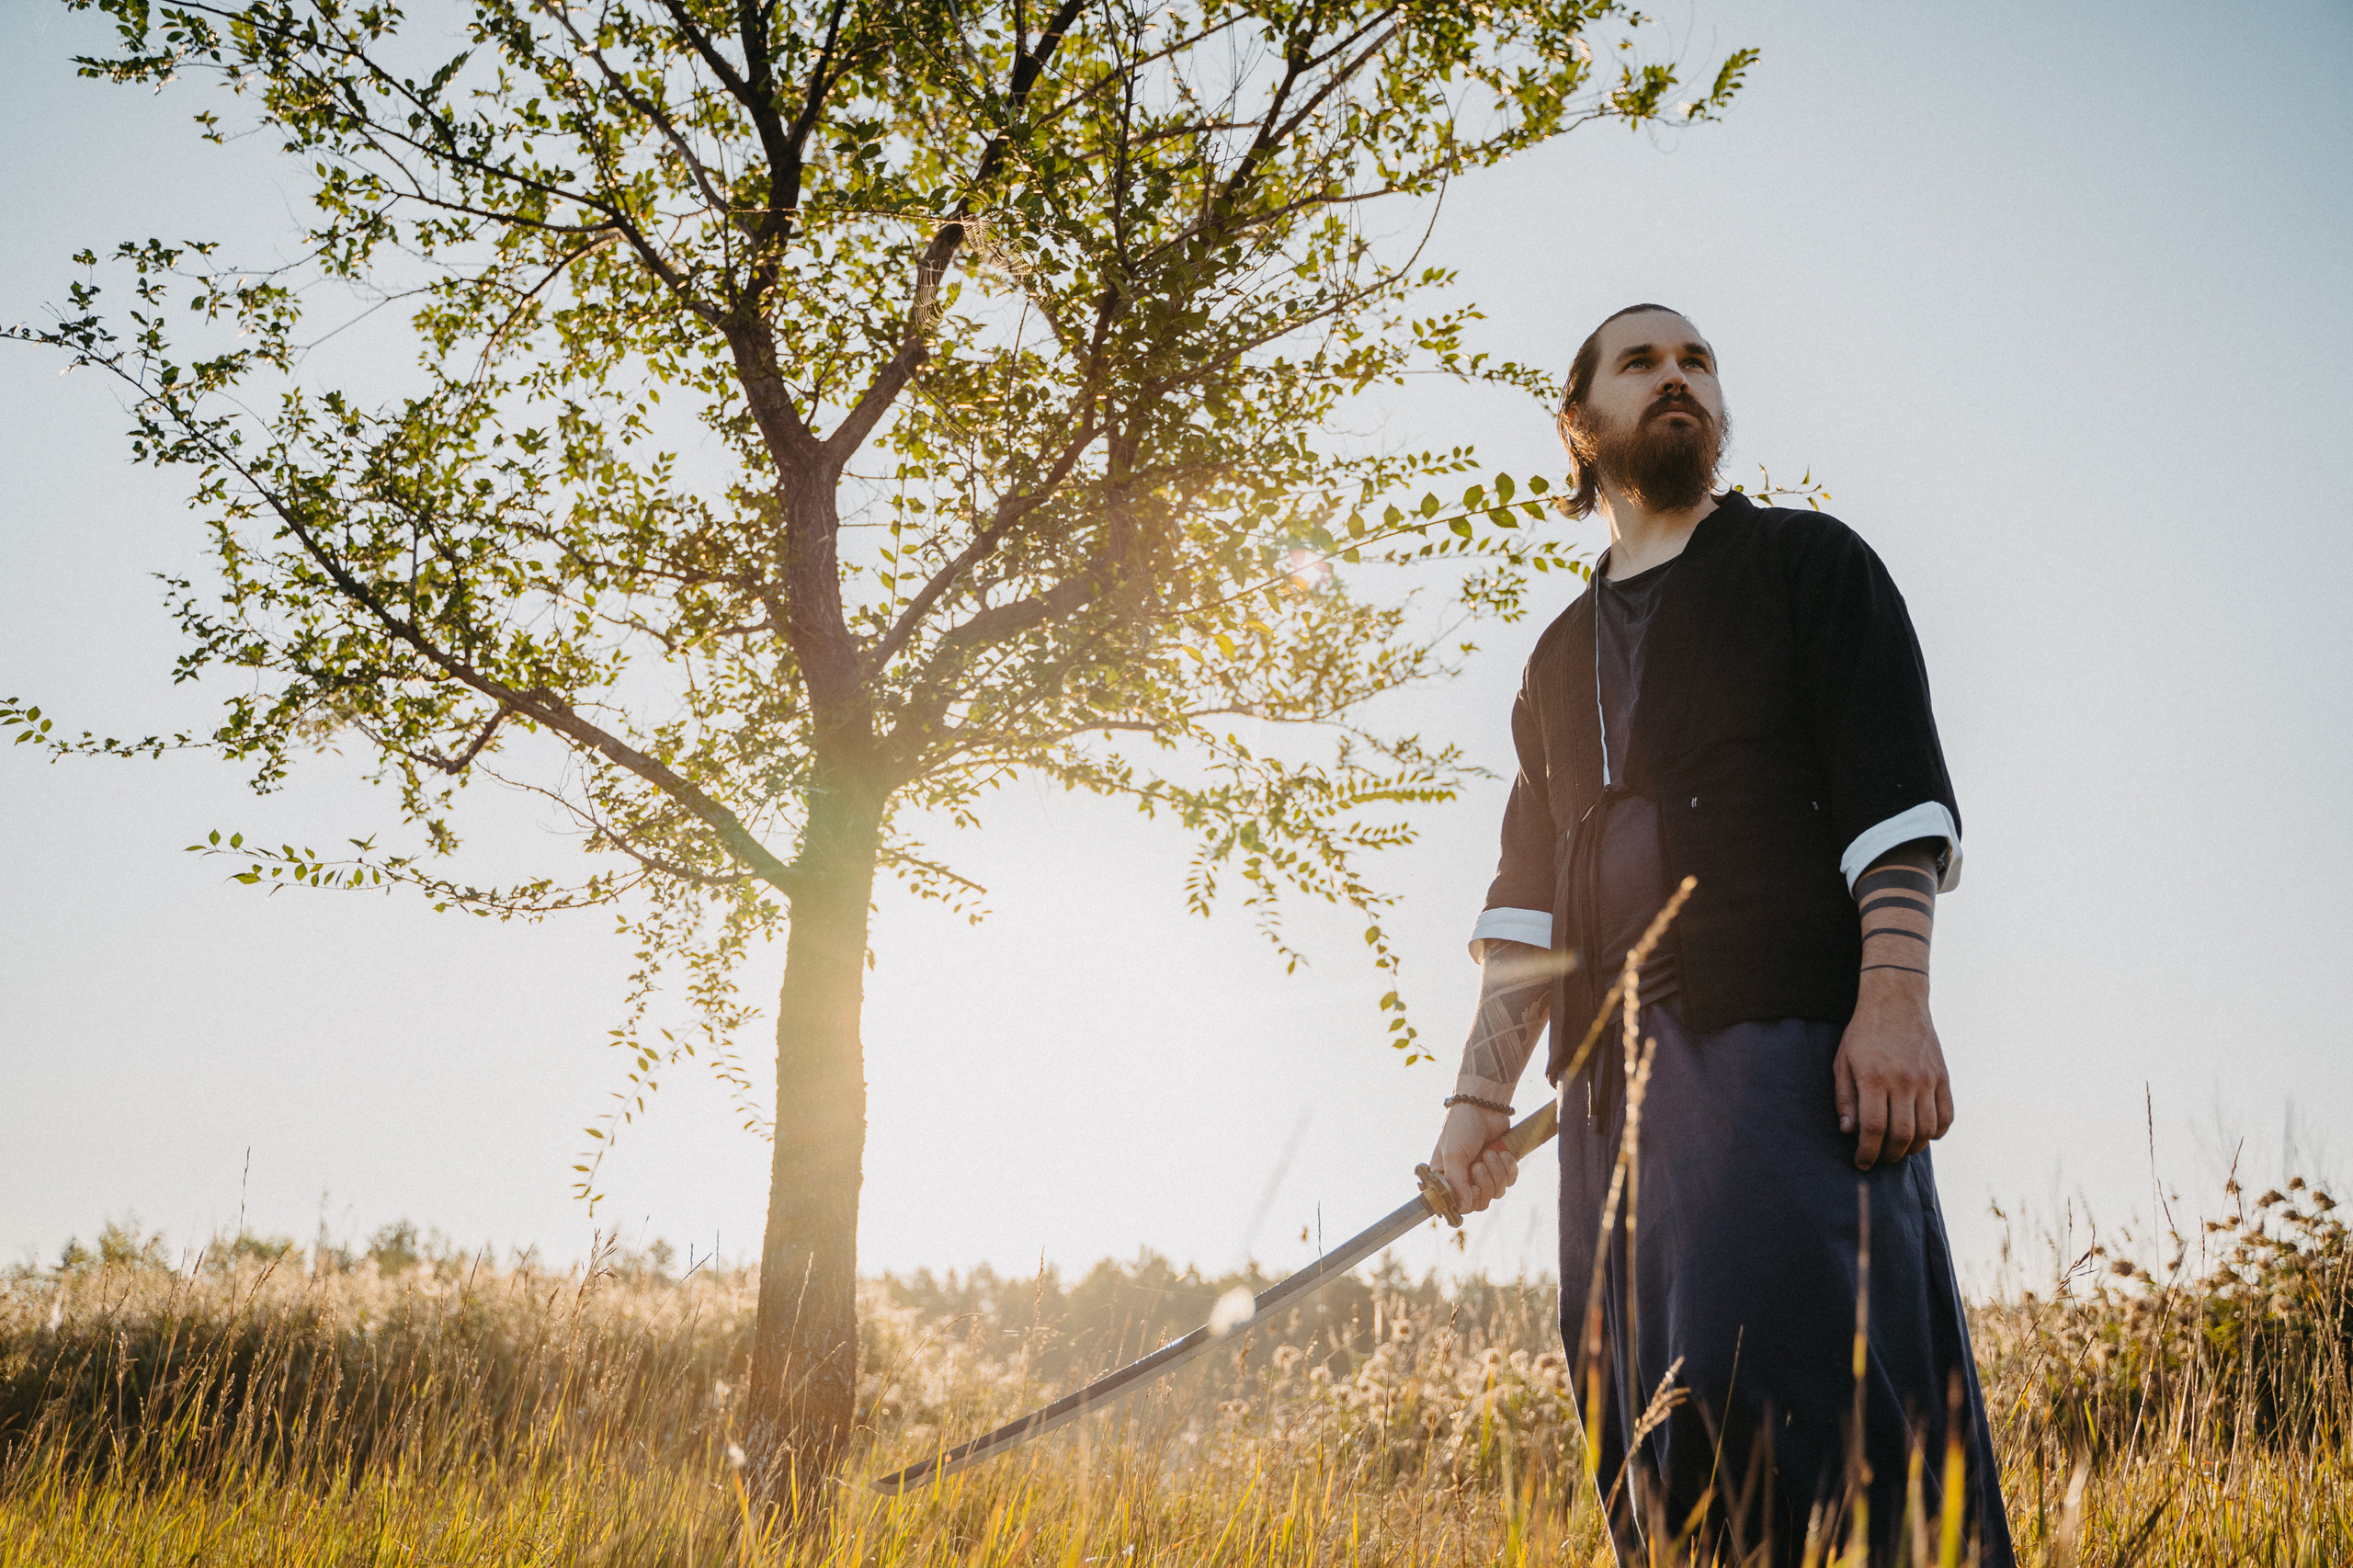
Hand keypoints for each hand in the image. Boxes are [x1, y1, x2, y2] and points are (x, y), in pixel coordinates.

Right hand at [1430, 1103, 1517, 1213]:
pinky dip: (1509, 1168)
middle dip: (1484, 1183)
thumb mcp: (1453, 1155)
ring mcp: (1483, 1174)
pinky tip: (1504, 1153)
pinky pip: (1509, 1181)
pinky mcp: (1500, 1167)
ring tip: (1490, 1152)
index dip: (1467, 1200)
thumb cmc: (1461, 1128)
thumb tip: (1463, 1208)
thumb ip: (1456, 1184)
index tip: (1471, 1187)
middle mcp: (1464, 1179)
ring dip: (1496, 1172)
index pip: (1457, 1205)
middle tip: (1479, 1164)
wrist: (1484, 1106)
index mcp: (1446, 1178)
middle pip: (1480, 1202)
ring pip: (1497, 1193)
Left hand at [1834, 968, 1953, 1168]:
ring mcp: (1927, 1079)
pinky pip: (1947, 1116)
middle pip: (1902, 1134)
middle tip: (1880, 1158)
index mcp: (1874, 1078)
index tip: (1862, 1162)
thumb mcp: (1842, 1062)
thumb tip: (1849, 1132)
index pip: (1873, 1128)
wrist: (1896, 1000)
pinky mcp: (1943, 1077)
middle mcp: (1903, 1081)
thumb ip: (1845, 1098)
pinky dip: (1937, 1132)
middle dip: (1889, 1155)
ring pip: (1927, 1130)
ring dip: (1913, 1148)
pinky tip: (1923, 1134)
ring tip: (1899, 1149)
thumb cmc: (1863, 1034)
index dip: (1867, 1152)